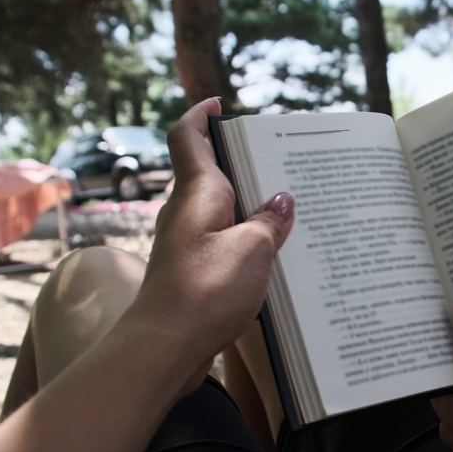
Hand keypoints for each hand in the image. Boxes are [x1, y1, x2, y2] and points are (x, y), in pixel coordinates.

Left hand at [128, 98, 293, 389]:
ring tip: (289, 208)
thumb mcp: (252, 249)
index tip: (218, 103)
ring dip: (249, 205)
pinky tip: (273, 254)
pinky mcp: (192, 273)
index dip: (201, 115)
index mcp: (197, 192)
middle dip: (242, 163)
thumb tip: (281, 201)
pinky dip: (245, 240)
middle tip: (281, 160)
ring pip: (219, 211)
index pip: (189, 137)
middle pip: (210, 173)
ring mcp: (186, 244)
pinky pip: (222, 243)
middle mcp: (186, 212)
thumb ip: (269, 221)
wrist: (163, 348)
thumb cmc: (203, 291)